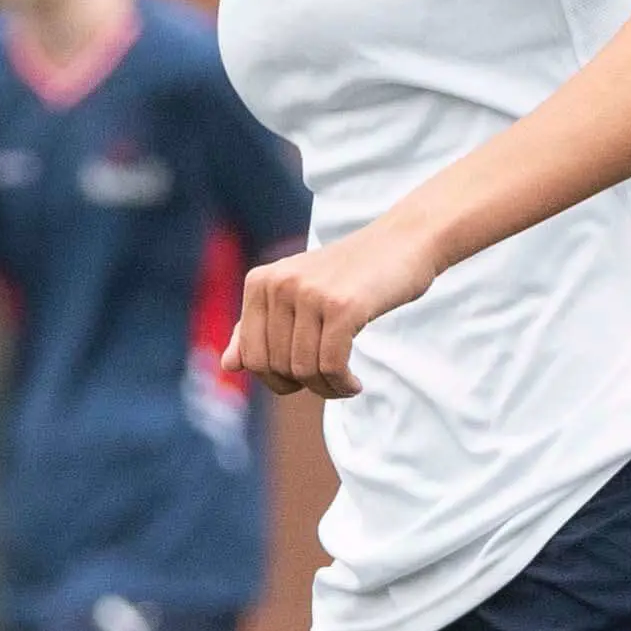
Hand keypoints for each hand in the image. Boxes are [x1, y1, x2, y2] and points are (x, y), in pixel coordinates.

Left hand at [222, 219, 437, 400]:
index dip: (275, 379)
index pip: (251, 357)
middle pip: (276, 367)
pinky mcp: (342, 306)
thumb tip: (227, 366)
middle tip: (329, 381)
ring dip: (328, 389)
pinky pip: (331, 365)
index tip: (302, 379)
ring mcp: (310, 293)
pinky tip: (355, 384)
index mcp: (260, 281)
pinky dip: (342, 385)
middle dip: (303, 385)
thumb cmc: (350, 275)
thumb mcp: (299, 296)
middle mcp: (280, 283)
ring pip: (304, 370)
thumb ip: (259, 328)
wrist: (403, 242)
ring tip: (346, 383)